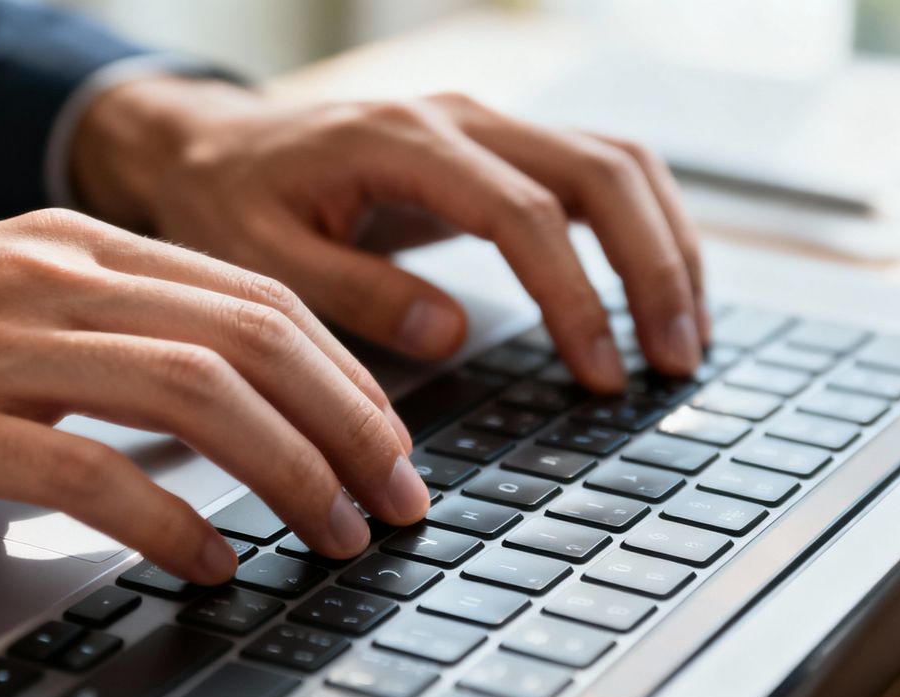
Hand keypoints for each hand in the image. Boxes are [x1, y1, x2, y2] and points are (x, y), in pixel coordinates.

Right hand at [0, 210, 427, 581]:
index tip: (388, 443)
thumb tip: (212, 393)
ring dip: (288, 471)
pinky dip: (169, 522)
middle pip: (251, 339)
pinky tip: (212, 560)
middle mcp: (48, 278)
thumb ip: (100, 332)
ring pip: (195, 395)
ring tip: (335, 534)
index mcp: (72, 245)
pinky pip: (89, 473)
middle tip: (397, 498)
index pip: (253, 298)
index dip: (342, 375)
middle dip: (348, 426)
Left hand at [73, 79, 709, 391]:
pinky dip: (639, 229)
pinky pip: (593, 172)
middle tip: (676, 360)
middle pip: (602, 171)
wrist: (214, 147)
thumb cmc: (230, 201)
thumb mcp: (266, 260)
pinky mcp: (492, 149)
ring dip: (666, 244)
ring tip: (685, 334)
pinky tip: (652, 291)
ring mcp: (484, 126)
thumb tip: (453, 334)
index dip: (574, 296)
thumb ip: (356, 294)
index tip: (600, 373)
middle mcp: (460, 119)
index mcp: (402, 143)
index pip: (523, 214)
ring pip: (617, 162)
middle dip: (654, 268)